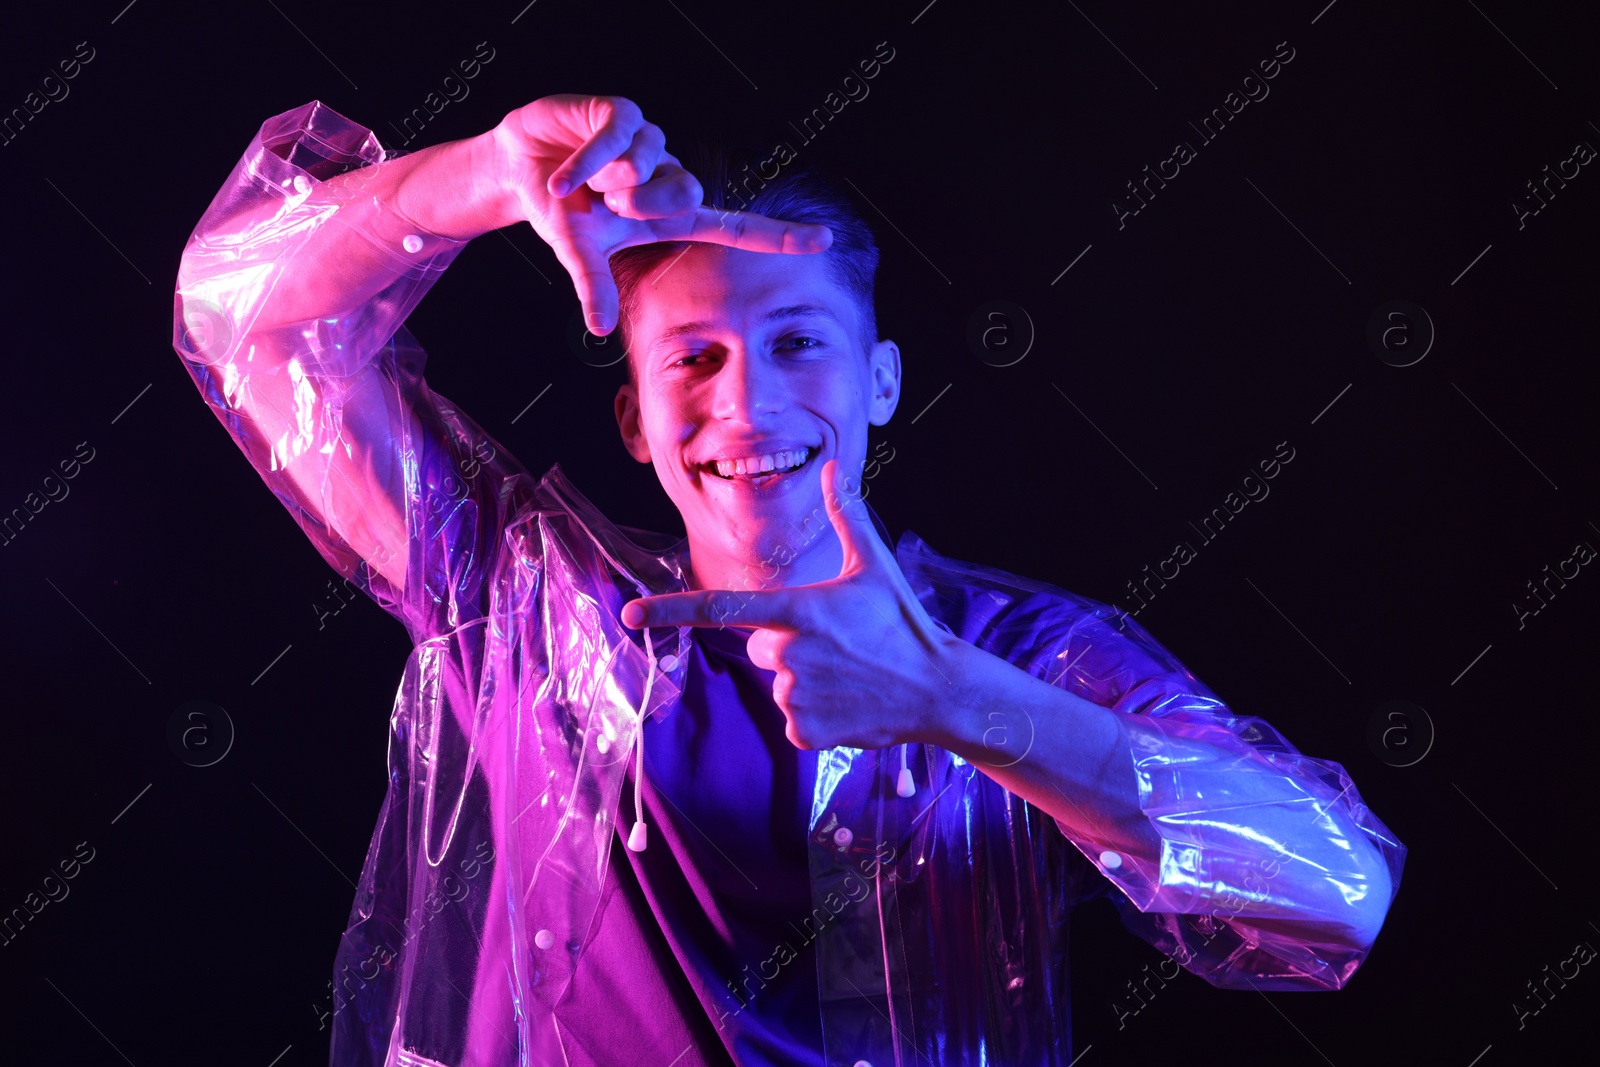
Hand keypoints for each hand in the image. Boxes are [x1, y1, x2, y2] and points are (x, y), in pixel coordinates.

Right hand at [487, 95, 832, 333]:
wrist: (521, 167)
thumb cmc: (560, 211)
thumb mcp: (578, 250)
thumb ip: (594, 285)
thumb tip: (599, 329)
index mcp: (670, 216)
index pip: (736, 226)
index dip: (778, 235)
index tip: (824, 241)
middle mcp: (668, 178)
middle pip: (689, 192)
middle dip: (643, 204)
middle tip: (609, 208)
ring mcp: (650, 143)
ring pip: (649, 162)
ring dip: (607, 179)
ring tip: (582, 182)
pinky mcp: (624, 113)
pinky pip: (620, 136)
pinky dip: (588, 161)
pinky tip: (566, 174)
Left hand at [620, 460, 963, 749]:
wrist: (938, 690)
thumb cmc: (903, 624)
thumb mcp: (875, 564)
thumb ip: (845, 513)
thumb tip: (831, 466)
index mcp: (798, 611)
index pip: (720, 609)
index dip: (670, 610)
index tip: (630, 616)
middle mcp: (789, 654)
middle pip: (764, 647)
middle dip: (793, 644)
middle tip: (841, 645)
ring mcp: (794, 697)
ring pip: (780, 684)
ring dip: (807, 680)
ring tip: (852, 674)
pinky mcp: (804, 734)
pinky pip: (793, 721)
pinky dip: (817, 716)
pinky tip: (850, 703)